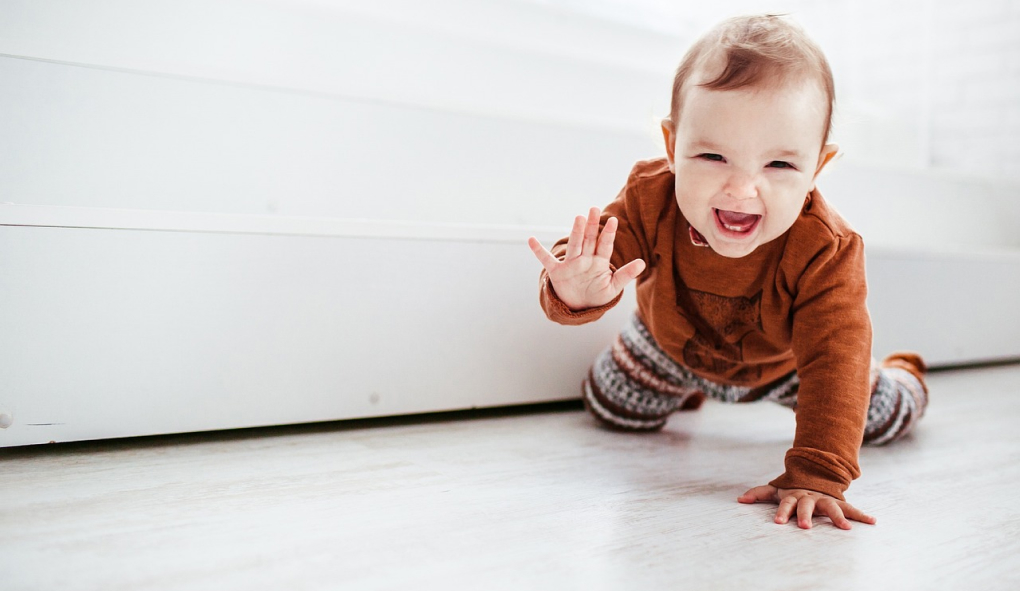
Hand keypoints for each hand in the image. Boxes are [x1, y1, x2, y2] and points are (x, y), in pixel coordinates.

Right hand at [528, 207, 645, 310]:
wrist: (579, 305)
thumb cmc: (597, 294)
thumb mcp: (613, 287)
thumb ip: (626, 275)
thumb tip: (643, 263)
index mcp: (599, 262)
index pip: (605, 245)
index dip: (608, 234)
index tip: (614, 221)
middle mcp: (585, 259)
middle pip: (589, 240)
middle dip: (592, 226)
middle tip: (594, 209)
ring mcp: (571, 264)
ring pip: (574, 245)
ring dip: (576, 232)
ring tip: (579, 218)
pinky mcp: (557, 272)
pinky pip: (547, 260)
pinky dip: (538, 251)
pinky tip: (531, 240)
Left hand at [738, 485, 876, 529]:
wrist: (816, 475)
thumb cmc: (793, 489)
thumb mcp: (776, 490)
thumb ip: (759, 493)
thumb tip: (739, 499)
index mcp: (795, 495)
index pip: (786, 503)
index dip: (781, 512)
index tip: (777, 522)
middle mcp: (811, 497)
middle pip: (807, 505)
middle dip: (805, 515)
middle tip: (803, 527)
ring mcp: (826, 499)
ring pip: (832, 507)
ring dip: (838, 517)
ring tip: (846, 529)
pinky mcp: (839, 503)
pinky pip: (852, 509)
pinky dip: (862, 515)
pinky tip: (873, 522)